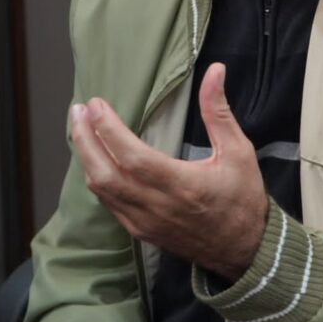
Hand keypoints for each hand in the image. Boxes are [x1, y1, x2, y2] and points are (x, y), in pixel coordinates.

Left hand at [70, 62, 267, 279]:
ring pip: (101, 190)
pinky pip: (108, 203)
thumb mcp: (239, 151)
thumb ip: (219, 111)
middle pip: (104, 173)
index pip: (132, 156)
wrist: (244, 250)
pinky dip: (97, 178)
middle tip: (78, 111)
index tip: (96, 104)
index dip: (109, 129)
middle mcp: (157, 206)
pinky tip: (95, 159)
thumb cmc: (243, 199)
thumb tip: (215, 71)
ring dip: (86, 158)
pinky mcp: (140, 231)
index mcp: (181, 185)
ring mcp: (144, 222)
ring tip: (80, 128)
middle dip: (85, 140)